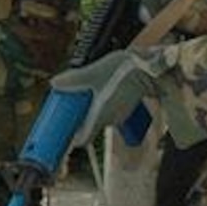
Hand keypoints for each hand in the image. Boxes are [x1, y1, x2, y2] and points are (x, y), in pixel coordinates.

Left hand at [46, 50, 160, 145]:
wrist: (152, 66)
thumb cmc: (124, 71)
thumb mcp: (95, 73)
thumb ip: (75, 79)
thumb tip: (54, 83)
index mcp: (100, 116)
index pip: (83, 138)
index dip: (70, 138)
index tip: (60, 132)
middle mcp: (110, 119)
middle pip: (88, 127)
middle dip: (76, 120)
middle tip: (65, 108)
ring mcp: (119, 114)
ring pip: (98, 117)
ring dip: (87, 110)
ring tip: (79, 97)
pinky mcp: (125, 105)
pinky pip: (107, 110)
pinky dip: (99, 104)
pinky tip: (95, 91)